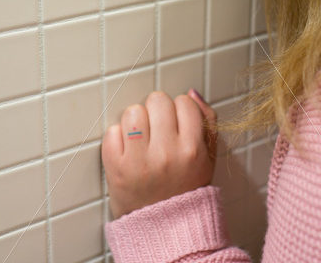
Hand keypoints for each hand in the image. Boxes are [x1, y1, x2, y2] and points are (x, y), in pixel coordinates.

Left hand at [101, 89, 218, 218]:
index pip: (183, 102)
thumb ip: (207, 121)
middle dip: (157, 111)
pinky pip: (112, 132)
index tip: (177, 125)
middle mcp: (167, 154)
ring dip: (136, 121)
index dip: (179, 110)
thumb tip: (191, 94)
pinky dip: (117, 138)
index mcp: (192, 149)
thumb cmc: (187, 187)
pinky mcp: (116, 168)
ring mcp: (139, 161)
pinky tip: (128, 150)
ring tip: (142, 137)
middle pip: (157, 101)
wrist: (165, 227)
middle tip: (158, 129)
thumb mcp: (208, 156)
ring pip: (133, 112)